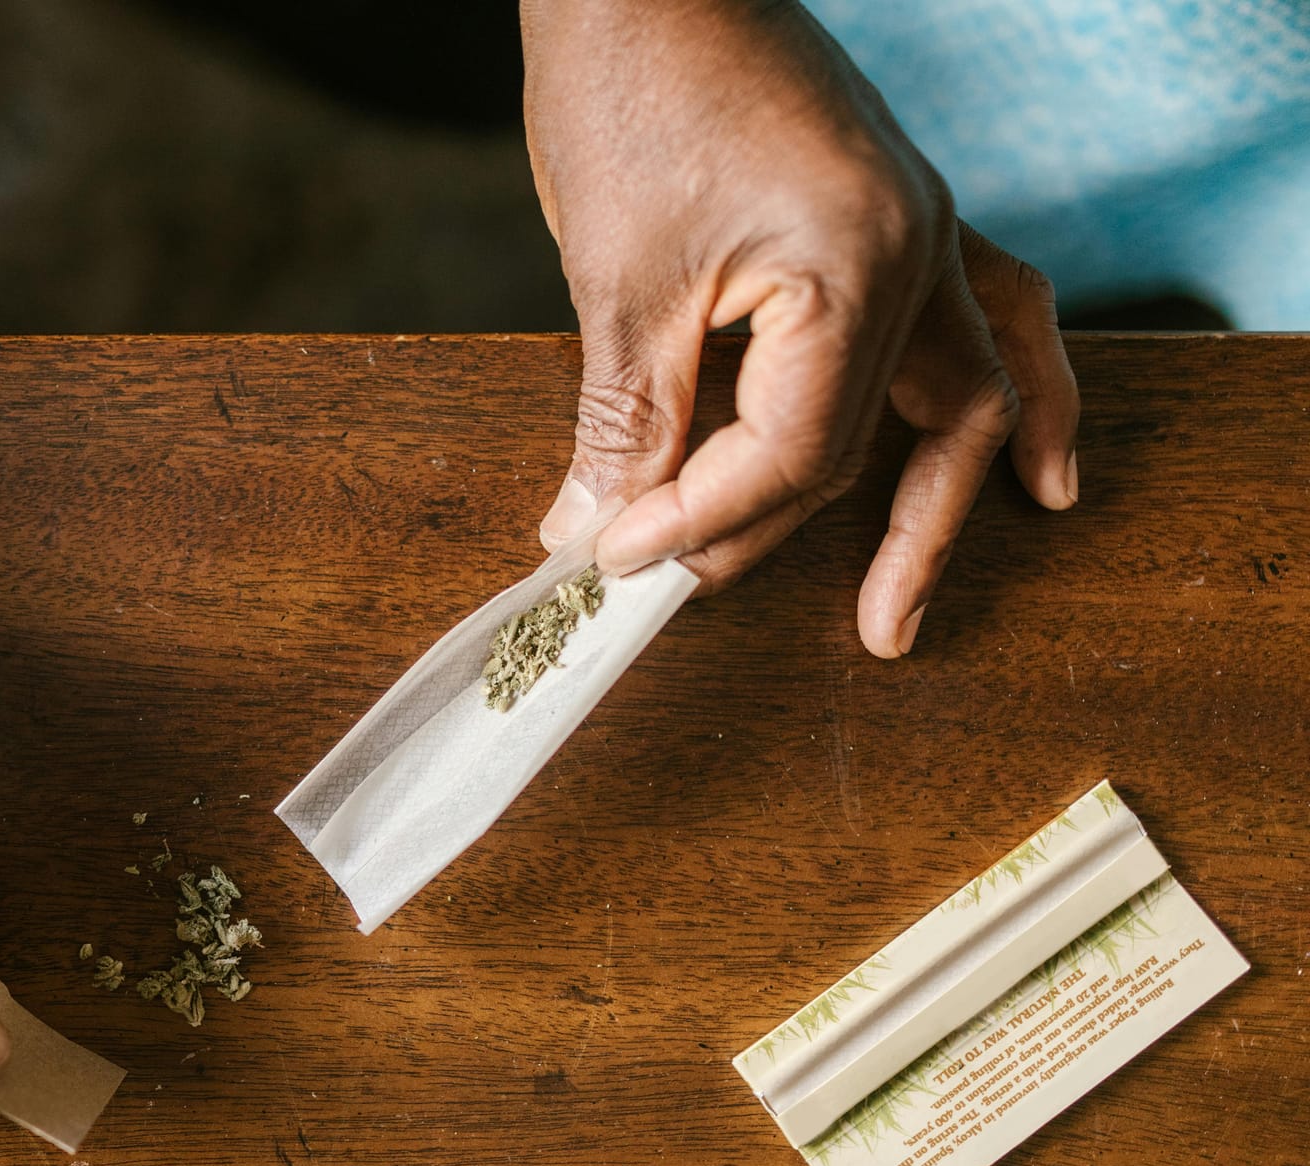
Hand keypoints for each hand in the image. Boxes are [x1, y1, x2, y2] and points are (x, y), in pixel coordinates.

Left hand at [522, 0, 1078, 656]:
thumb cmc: (634, 84)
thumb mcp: (619, 276)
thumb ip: (624, 421)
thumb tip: (596, 532)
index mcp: (854, 265)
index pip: (793, 453)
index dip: (697, 522)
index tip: (615, 559)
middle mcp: (916, 251)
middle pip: (861, 443)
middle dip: (765, 526)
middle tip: (684, 586)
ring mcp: (923, 230)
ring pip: (966, 397)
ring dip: (937, 506)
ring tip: (895, 611)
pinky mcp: (903, 218)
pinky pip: (996, 320)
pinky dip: (1014, 400)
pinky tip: (1039, 476)